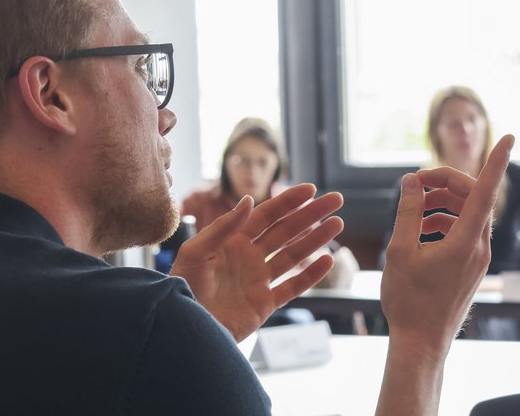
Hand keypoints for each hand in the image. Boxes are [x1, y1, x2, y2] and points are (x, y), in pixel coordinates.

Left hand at [169, 184, 342, 341]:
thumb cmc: (182, 290)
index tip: (310, 190)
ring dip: (316, 239)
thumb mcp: (196, 253)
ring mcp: (258, 281)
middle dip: (311, 215)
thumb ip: (223, 227)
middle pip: (286, 231)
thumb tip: (249, 200)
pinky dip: (310, 275)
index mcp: (232, 242)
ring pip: (294, 255)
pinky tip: (327, 260)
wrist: (184, 329)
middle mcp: (248, 258)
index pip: (266, 216)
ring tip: (338, 224)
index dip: (288, 202)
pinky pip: (292, 287)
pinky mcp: (264, 304)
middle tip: (335, 200)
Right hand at [381, 135, 513, 344]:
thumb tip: (411, 181)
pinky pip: (464, 233)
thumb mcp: (400, 250)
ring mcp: (478, 259)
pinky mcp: (472, 268)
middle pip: (473, 198)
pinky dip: (445, 222)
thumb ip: (408, 211)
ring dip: (443, 202)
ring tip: (413, 207)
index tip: (508, 137)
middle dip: (446, 182)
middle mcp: (479, 247)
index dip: (497, 160)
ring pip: (468, 215)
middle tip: (415, 182)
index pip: (486, 190)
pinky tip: (420, 229)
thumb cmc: (409, 300)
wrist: (421, 343)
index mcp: (466, 240)